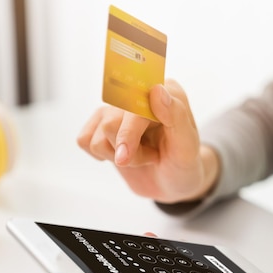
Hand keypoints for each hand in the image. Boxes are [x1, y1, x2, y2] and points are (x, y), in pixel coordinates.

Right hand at [77, 79, 218, 202]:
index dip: (128, 131)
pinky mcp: (102, 125)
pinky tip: (121, 156)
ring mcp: (118, 110)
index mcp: (166, 92)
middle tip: (151, 157)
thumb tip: (156, 90)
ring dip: (119, 155)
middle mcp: (139, 95)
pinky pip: (84, 139)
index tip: (125, 154)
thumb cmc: (184, 164)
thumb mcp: (188, 146)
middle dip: (130, 150)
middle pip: (110, 123)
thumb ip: (176, 115)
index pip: (134, 105)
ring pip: (97, 135)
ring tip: (142, 157)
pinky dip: (101, 155)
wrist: (173, 182)